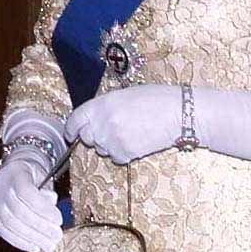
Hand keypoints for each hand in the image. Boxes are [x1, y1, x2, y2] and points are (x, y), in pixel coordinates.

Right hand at [0, 156, 62, 251]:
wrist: (15, 170)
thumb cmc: (34, 174)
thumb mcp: (44, 175)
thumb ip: (47, 191)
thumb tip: (51, 204)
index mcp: (15, 172)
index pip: (26, 192)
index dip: (43, 208)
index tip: (59, 220)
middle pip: (18, 211)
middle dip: (40, 227)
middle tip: (56, 237)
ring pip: (10, 224)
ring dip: (32, 238)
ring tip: (49, 245)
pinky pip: (4, 232)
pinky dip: (20, 241)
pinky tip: (35, 246)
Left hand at [65, 84, 181, 163]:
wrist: (178, 113)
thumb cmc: (158, 99)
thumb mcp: (127, 94)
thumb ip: (107, 106)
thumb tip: (96, 117)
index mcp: (101, 104)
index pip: (75, 120)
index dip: (72, 128)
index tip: (72, 134)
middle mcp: (102, 123)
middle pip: (86, 137)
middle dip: (95, 136)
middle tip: (113, 130)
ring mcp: (111, 140)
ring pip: (102, 149)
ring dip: (110, 144)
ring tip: (131, 132)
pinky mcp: (123, 154)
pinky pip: (116, 157)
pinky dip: (124, 153)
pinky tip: (138, 140)